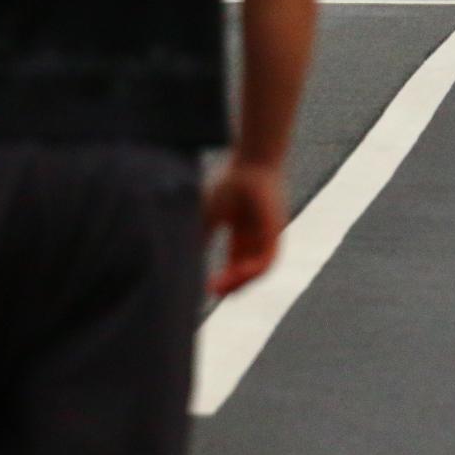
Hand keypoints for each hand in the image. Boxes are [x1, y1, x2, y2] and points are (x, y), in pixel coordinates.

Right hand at [204, 161, 285, 297]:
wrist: (251, 163)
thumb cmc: (229, 183)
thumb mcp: (208, 216)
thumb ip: (198, 238)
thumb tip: (179, 260)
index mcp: (243, 231)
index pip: (236, 263)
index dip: (223, 278)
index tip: (206, 287)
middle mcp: (258, 236)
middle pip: (247, 270)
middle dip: (230, 284)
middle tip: (212, 291)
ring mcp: (268, 235)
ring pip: (258, 269)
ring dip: (240, 281)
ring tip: (220, 289)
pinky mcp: (275, 232)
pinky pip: (267, 259)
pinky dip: (251, 270)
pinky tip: (235, 273)